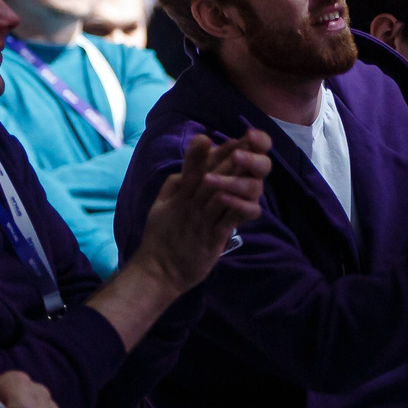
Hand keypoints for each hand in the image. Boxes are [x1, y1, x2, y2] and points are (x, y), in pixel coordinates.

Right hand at [135, 130, 271, 291]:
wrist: (158, 272)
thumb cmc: (161, 238)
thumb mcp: (161, 207)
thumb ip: (173, 186)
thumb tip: (186, 168)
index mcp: (179, 196)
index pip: (193, 168)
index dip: (207, 151)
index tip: (223, 135)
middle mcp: (190, 205)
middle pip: (211, 175)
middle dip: (229, 156)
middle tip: (247, 138)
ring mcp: (201, 222)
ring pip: (220, 194)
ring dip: (235, 176)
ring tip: (250, 160)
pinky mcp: (211, 240)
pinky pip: (227, 221)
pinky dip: (237, 208)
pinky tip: (249, 197)